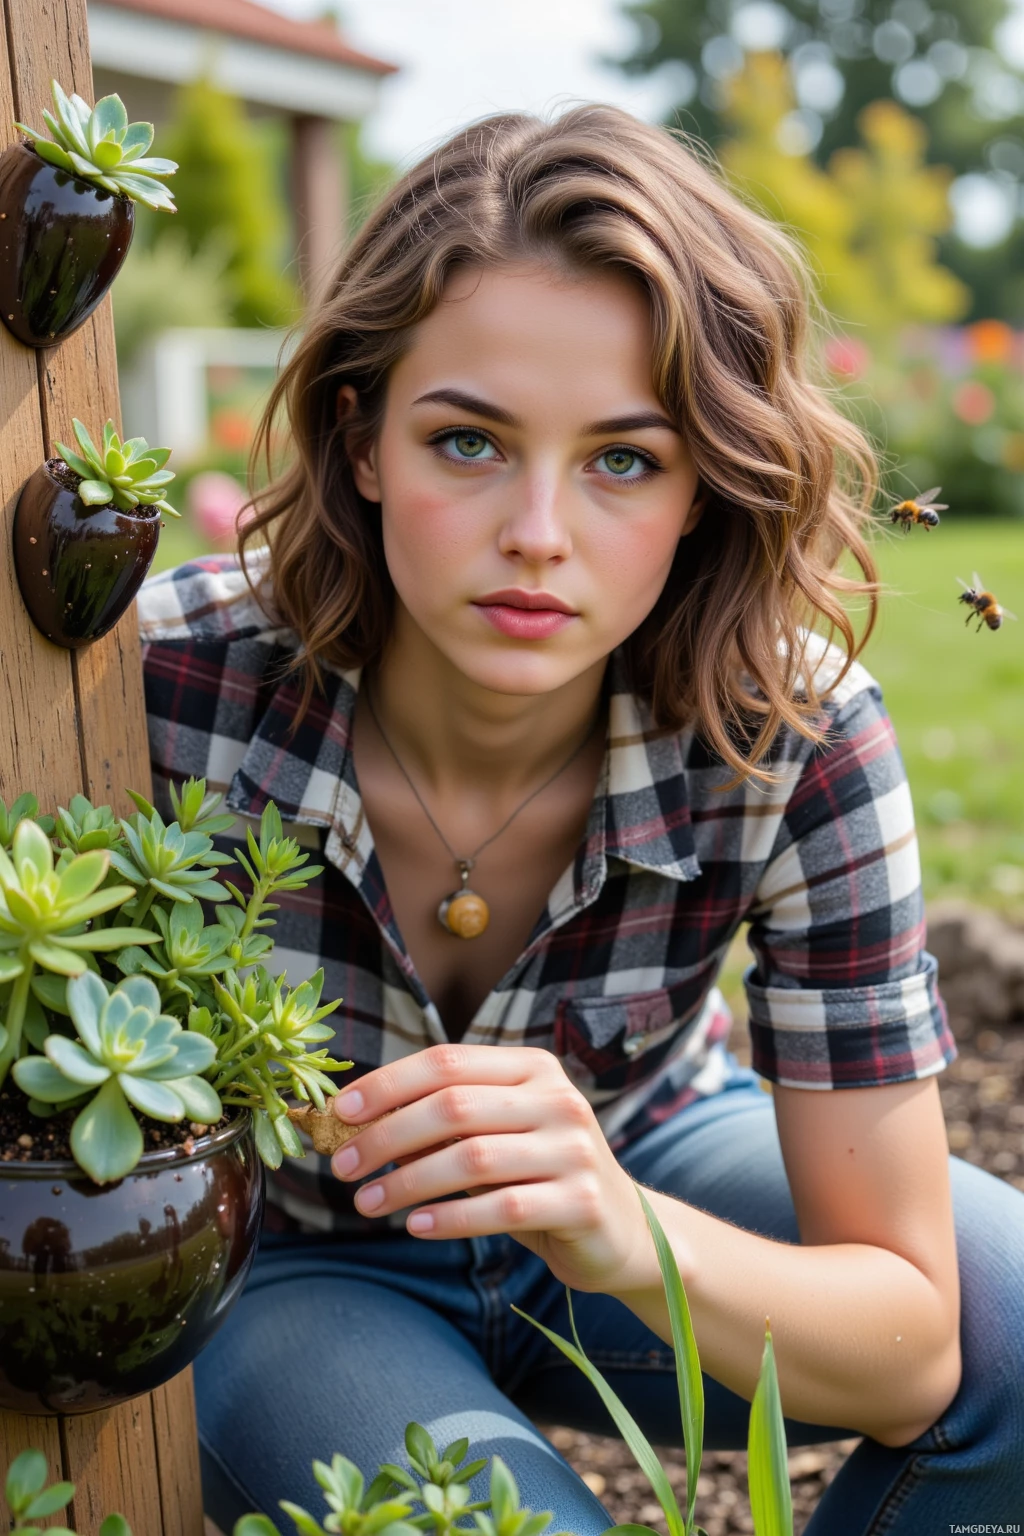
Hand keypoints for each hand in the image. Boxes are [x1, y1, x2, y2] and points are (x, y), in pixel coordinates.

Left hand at [328, 1043, 654, 1295]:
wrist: (623, 1231)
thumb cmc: (539, 1178)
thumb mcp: (494, 1137)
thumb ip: (443, 1123)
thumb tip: (357, 1122)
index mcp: (533, 1068)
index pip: (447, 1062)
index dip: (388, 1084)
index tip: (340, 1112)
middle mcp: (558, 1099)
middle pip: (454, 1106)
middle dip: (386, 1135)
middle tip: (342, 1166)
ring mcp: (574, 1149)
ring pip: (473, 1157)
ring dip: (408, 1181)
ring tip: (367, 1202)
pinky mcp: (583, 1201)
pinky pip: (503, 1208)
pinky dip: (450, 1217)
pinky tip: (415, 1225)